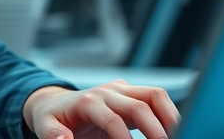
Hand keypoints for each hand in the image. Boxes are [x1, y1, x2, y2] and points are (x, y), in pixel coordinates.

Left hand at [22, 82, 179, 138]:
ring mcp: (120, 89)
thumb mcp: (45, 127)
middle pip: (140, 104)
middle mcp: (107, 91)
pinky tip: (173, 130)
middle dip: (156, 130)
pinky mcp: (130, 92)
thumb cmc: (53, 118)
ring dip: (170, 116)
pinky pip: (156, 97)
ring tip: (178, 136)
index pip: (113, 120)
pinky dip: (168, 113)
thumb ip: (53, 135)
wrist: (54, 102)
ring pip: (154, 94)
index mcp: (88, 101)